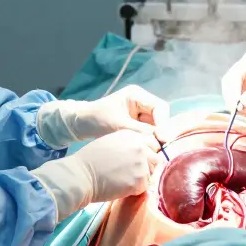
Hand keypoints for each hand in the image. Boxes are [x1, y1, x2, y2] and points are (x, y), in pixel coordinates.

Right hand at [31, 130, 162, 219]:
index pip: (152, 143)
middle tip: (131, 174)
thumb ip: (128, 145)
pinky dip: (135, 190)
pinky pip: (144, 187)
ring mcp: (141, 163)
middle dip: (147, 167)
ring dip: (141, 178)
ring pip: (151, 174)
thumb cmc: (90, 160)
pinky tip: (121, 187)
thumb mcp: (111, 142)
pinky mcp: (140, 180)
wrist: (81, 175)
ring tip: (124, 180)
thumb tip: (141, 154)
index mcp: (132, 135)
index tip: (138, 161)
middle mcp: (140, 146)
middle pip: (155, 158)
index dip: (147, 153)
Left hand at [37, 86, 169, 147]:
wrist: (81, 125)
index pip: (160, 107)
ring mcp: (139, 113)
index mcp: (137, 95)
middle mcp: (141, 102)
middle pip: (160, 117)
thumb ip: (142, 131)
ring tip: (152, 150)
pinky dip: (148, 140)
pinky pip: (148, 132)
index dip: (164, 123)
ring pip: (156, 126)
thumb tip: (162, 139)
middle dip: (160, 132)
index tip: (162, 138)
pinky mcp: (136, 124)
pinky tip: (146, 149)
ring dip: (154, 137)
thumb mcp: (120, 125)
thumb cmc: (98, 120)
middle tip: (159, 147)